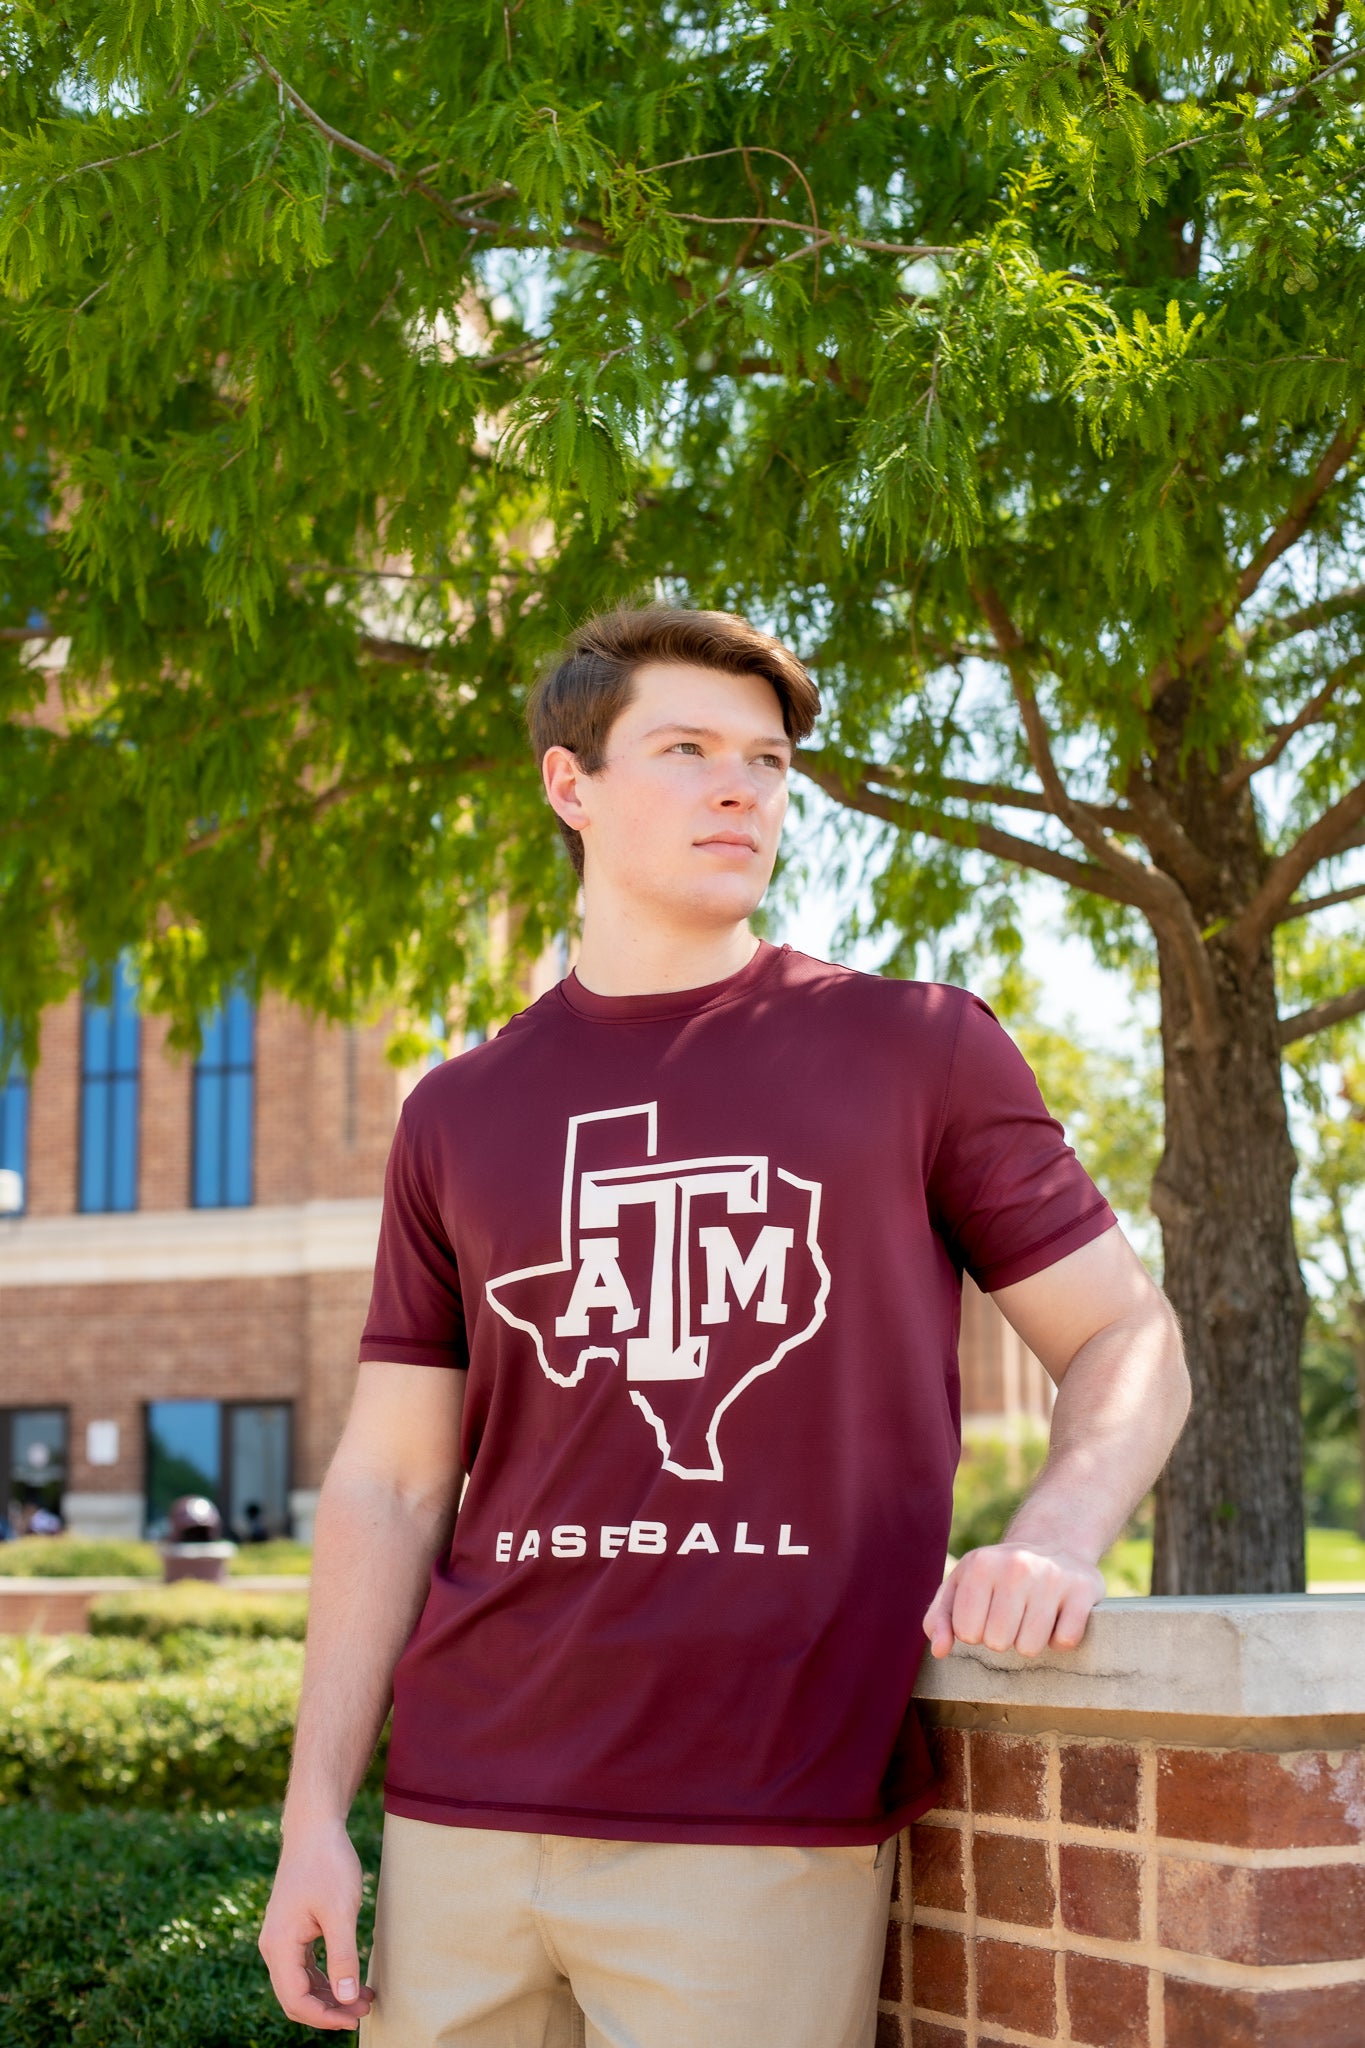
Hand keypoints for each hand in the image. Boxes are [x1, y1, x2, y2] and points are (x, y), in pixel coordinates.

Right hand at [259, 1818, 376, 2031]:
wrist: (315, 1828)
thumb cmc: (328, 1864)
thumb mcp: (341, 1912)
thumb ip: (342, 1958)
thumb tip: (346, 2000)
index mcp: (279, 1945)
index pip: (296, 1999)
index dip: (324, 2017)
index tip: (354, 2018)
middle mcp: (274, 1946)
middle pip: (295, 1997)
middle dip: (328, 2009)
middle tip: (363, 2010)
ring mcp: (281, 1938)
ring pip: (301, 1983)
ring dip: (330, 1995)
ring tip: (364, 1998)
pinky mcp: (292, 1931)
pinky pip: (305, 1967)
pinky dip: (326, 1978)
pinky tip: (351, 1980)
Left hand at [922, 1541, 1104, 1659]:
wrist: (1054, 1543)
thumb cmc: (999, 1575)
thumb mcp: (962, 1584)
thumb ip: (940, 1617)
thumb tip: (939, 1650)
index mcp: (981, 1565)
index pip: (967, 1632)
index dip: (976, 1632)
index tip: (986, 1614)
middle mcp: (1017, 1566)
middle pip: (998, 1643)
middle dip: (1003, 1638)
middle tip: (1013, 1616)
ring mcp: (1052, 1577)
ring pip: (1030, 1647)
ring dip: (1031, 1641)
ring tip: (1033, 1616)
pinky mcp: (1083, 1590)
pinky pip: (1065, 1641)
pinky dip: (1059, 1640)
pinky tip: (1057, 1618)